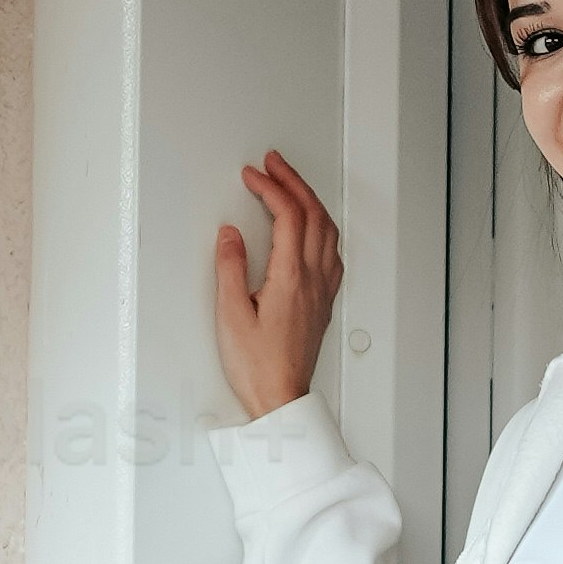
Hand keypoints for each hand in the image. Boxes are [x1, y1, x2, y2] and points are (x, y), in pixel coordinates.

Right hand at [213, 146, 341, 419]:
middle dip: (294, 182)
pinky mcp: (322, 302)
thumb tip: (231, 234)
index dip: (271, 188)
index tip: (253, 175)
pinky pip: (332, 252)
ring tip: (291, 185)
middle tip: (274, 164)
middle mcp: (313, 279)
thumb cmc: (257, 366)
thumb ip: (230, 268)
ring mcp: (322, 290)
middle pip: (313, 215)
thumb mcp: (231, 315)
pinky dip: (321, 226)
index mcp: (291, 278)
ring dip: (311, 201)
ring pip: (327, 230)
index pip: (288, 216)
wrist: (281, 399)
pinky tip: (311, 228)